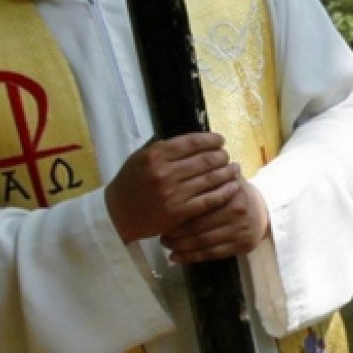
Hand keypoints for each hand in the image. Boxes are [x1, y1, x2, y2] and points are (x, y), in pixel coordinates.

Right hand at [104, 132, 240, 244]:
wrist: (118, 214)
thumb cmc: (129, 183)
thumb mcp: (138, 158)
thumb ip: (159, 146)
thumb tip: (186, 137)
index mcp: (155, 155)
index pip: (192, 142)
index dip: (211, 140)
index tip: (220, 140)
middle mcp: (165, 172)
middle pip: (205, 160)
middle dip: (221, 156)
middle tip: (226, 155)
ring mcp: (173, 194)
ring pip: (210, 179)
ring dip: (227, 172)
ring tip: (235, 168)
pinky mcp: (179, 212)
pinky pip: (208, 200)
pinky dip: (224, 192)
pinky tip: (233, 187)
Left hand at [161, 180, 270, 263]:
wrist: (264, 211)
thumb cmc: (236, 193)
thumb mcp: (227, 179)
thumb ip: (210, 175)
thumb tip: (182, 167)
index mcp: (230, 193)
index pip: (199, 204)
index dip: (179, 212)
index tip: (163, 215)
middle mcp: (236, 212)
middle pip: (199, 225)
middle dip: (176, 232)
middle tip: (160, 234)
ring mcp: (240, 231)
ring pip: (204, 242)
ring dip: (181, 246)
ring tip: (165, 244)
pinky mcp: (241, 246)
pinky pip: (212, 254)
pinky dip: (192, 257)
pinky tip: (176, 258)